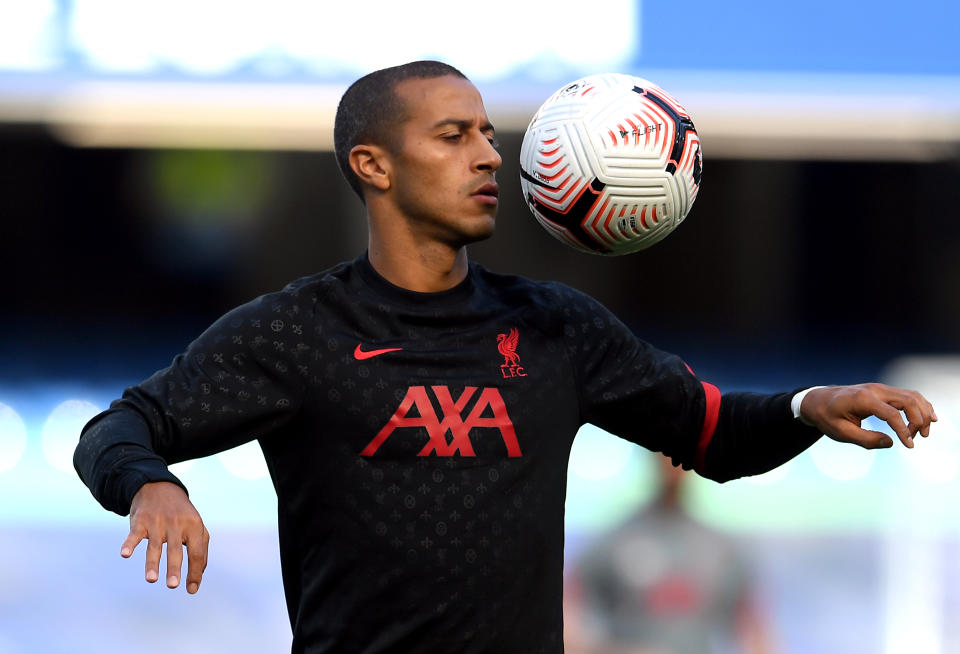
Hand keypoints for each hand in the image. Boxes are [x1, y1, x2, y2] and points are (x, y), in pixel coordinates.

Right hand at [122, 481, 209, 593]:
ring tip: (152, 579)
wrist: (159, 487)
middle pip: (176, 549)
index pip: (196, 552)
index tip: (191, 589)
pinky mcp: (141, 521)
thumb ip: (200, 549)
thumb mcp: (196, 525)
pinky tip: (125, 554)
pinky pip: (134, 534)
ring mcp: (158, 522)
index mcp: (194, 526)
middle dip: (174, 568)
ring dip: (153, 563)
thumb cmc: (181, 513)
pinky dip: (129, 544)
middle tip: (173, 585)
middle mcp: (177, 524)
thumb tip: (198, 576)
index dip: (194, 572)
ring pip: (155, 545)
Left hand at [800, 383, 936, 448]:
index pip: (892, 414)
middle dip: (919, 420)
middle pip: (908, 401)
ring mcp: (880, 388)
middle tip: (919, 439)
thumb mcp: (841, 433)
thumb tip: (891, 443)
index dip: (904, 431)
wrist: (818, 401)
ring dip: (922, 413)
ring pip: (911, 396)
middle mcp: (874, 390)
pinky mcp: (882, 391)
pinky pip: (907, 395)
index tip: (908, 446)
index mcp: (863, 399)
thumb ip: (865, 440)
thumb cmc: (827, 417)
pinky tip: (928, 418)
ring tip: (925, 432)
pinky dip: (919, 405)